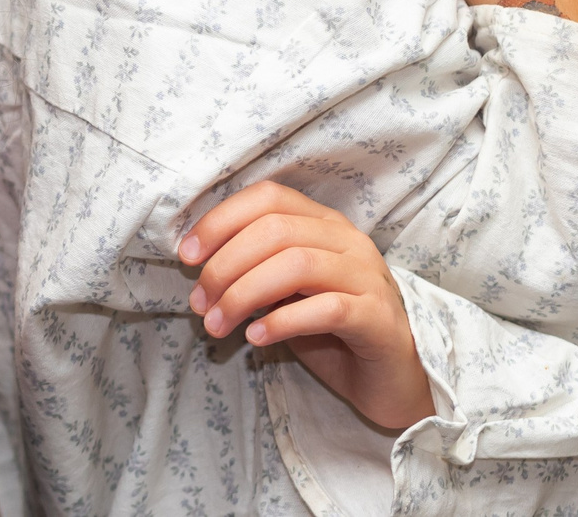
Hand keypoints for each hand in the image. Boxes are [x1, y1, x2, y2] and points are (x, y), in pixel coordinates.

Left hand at [181, 182, 432, 432]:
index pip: (269, 198)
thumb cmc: (332, 333)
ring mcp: (368, 277)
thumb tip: (201, 266)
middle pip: (276, 230)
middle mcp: (349, 241)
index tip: (187, 255)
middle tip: (200, 303)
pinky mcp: (377, 318)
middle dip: (226, 264)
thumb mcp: (288, 294)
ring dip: (245, 293)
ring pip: (298, 264)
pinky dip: (283, 320)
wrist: (391, 378)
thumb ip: (258, 271)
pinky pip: (327, 308)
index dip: (221, 220)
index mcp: (325, 224)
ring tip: (218, 325)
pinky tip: (257, 338)